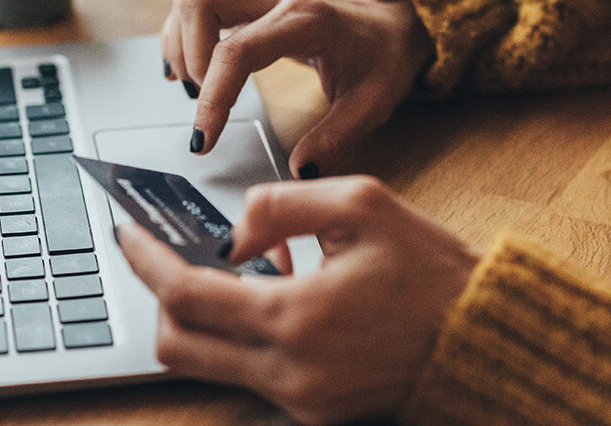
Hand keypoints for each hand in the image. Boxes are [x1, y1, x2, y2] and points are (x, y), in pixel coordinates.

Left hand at [116, 176, 479, 423]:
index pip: (185, 294)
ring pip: (207, 364)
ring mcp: (299, 399)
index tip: (127, 233)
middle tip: (169, 255)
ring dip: (206, 317)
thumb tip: (231, 234)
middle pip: (177, 345)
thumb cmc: (431, 270)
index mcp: (295, 317)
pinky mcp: (313, 411)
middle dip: (161, 296)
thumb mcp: (361, 204)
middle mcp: (288, 370)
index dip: (145, 261)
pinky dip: (244, 336)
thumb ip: (279, 205)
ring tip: (245, 271)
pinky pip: (249, 374)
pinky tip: (278, 298)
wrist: (484, 338)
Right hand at [161, 0, 431, 177]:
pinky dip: (183, 33)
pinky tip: (191, 68)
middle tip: (203, 101)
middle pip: (201, 3)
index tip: (203, 139)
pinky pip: (198, 0)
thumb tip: (299, 170)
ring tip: (196, 86)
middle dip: (189, 59)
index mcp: (307, 20)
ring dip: (181, 43)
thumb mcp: (373, 104)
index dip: (213, 97)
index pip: (237, 51)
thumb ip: (336, 139)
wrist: (395, 21)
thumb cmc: (384, 57)